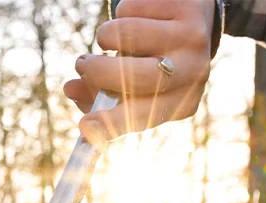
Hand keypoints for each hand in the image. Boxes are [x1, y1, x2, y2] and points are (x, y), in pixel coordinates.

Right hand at [63, 0, 214, 143]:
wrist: (194, 18)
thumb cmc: (155, 60)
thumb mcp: (134, 84)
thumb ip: (99, 93)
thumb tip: (70, 89)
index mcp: (181, 104)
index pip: (143, 118)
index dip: (112, 123)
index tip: (85, 127)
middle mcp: (193, 74)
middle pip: (137, 78)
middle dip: (100, 72)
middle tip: (82, 65)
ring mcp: (193, 39)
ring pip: (130, 36)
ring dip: (106, 36)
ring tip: (107, 39)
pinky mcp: (186, 7)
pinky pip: (133, 8)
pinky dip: (122, 13)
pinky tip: (134, 18)